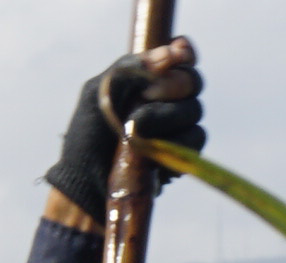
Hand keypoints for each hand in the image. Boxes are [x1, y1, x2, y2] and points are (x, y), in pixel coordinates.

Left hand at [47, 38, 204, 222]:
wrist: (89, 186)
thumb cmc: (88, 140)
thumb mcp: (97, 97)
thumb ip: (129, 70)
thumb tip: (169, 55)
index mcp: (144, 79)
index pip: (178, 54)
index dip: (183, 52)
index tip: (178, 56)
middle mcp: (165, 99)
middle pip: (192, 80)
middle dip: (171, 87)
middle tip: (144, 98)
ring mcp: (176, 126)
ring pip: (194, 110)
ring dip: (167, 118)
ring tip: (139, 133)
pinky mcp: (183, 153)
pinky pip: (196, 138)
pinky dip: (177, 143)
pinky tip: (155, 152)